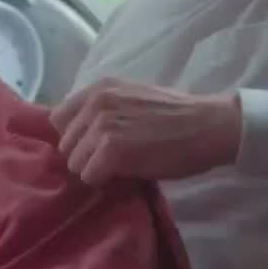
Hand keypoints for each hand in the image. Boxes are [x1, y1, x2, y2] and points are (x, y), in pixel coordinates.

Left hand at [50, 78, 241, 186]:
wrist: (208, 125)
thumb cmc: (177, 116)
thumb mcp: (133, 99)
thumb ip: (104, 110)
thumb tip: (78, 135)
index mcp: (99, 87)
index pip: (59, 118)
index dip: (77, 136)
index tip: (97, 145)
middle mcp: (96, 101)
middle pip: (65, 144)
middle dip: (85, 155)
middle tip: (114, 159)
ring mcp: (102, 125)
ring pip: (75, 163)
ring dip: (95, 170)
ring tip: (123, 166)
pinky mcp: (111, 150)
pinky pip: (89, 177)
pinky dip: (106, 181)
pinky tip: (129, 172)